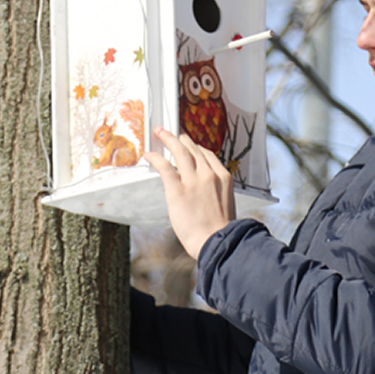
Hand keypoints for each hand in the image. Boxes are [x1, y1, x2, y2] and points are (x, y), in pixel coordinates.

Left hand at [143, 126, 235, 258]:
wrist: (216, 240)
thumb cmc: (220, 229)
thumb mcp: (224, 203)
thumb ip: (214, 191)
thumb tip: (201, 190)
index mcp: (223, 177)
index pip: (207, 155)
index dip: (195, 147)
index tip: (189, 145)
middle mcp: (209, 174)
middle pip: (193, 149)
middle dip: (182, 139)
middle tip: (174, 134)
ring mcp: (193, 180)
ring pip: (179, 151)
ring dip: (168, 139)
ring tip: (160, 133)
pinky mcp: (177, 189)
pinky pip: (164, 166)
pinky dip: (156, 158)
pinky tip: (149, 155)